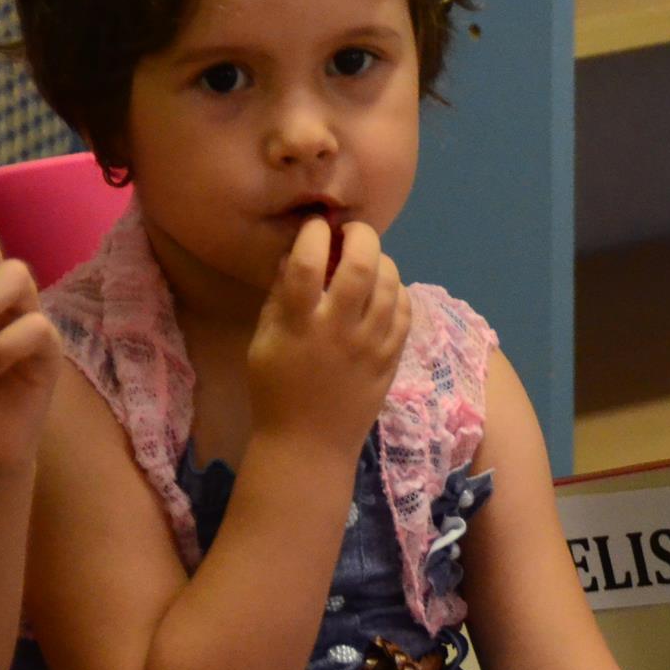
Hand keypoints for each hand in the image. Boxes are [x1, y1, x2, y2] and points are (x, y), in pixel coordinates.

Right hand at [247, 219, 409, 455]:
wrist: (310, 443)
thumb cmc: (277, 390)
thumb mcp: (264, 342)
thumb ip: (280, 297)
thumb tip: (296, 255)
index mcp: (299, 324)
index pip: (309, 263)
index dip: (314, 234)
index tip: (315, 226)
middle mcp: (339, 329)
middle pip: (362, 265)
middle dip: (361, 236)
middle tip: (352, 232)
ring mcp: (371, 343)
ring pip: (391, 284)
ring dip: (382, 261)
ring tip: (369, 260)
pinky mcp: (392, 357)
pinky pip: (405, 311)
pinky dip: (398, 291)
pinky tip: (385, 289)